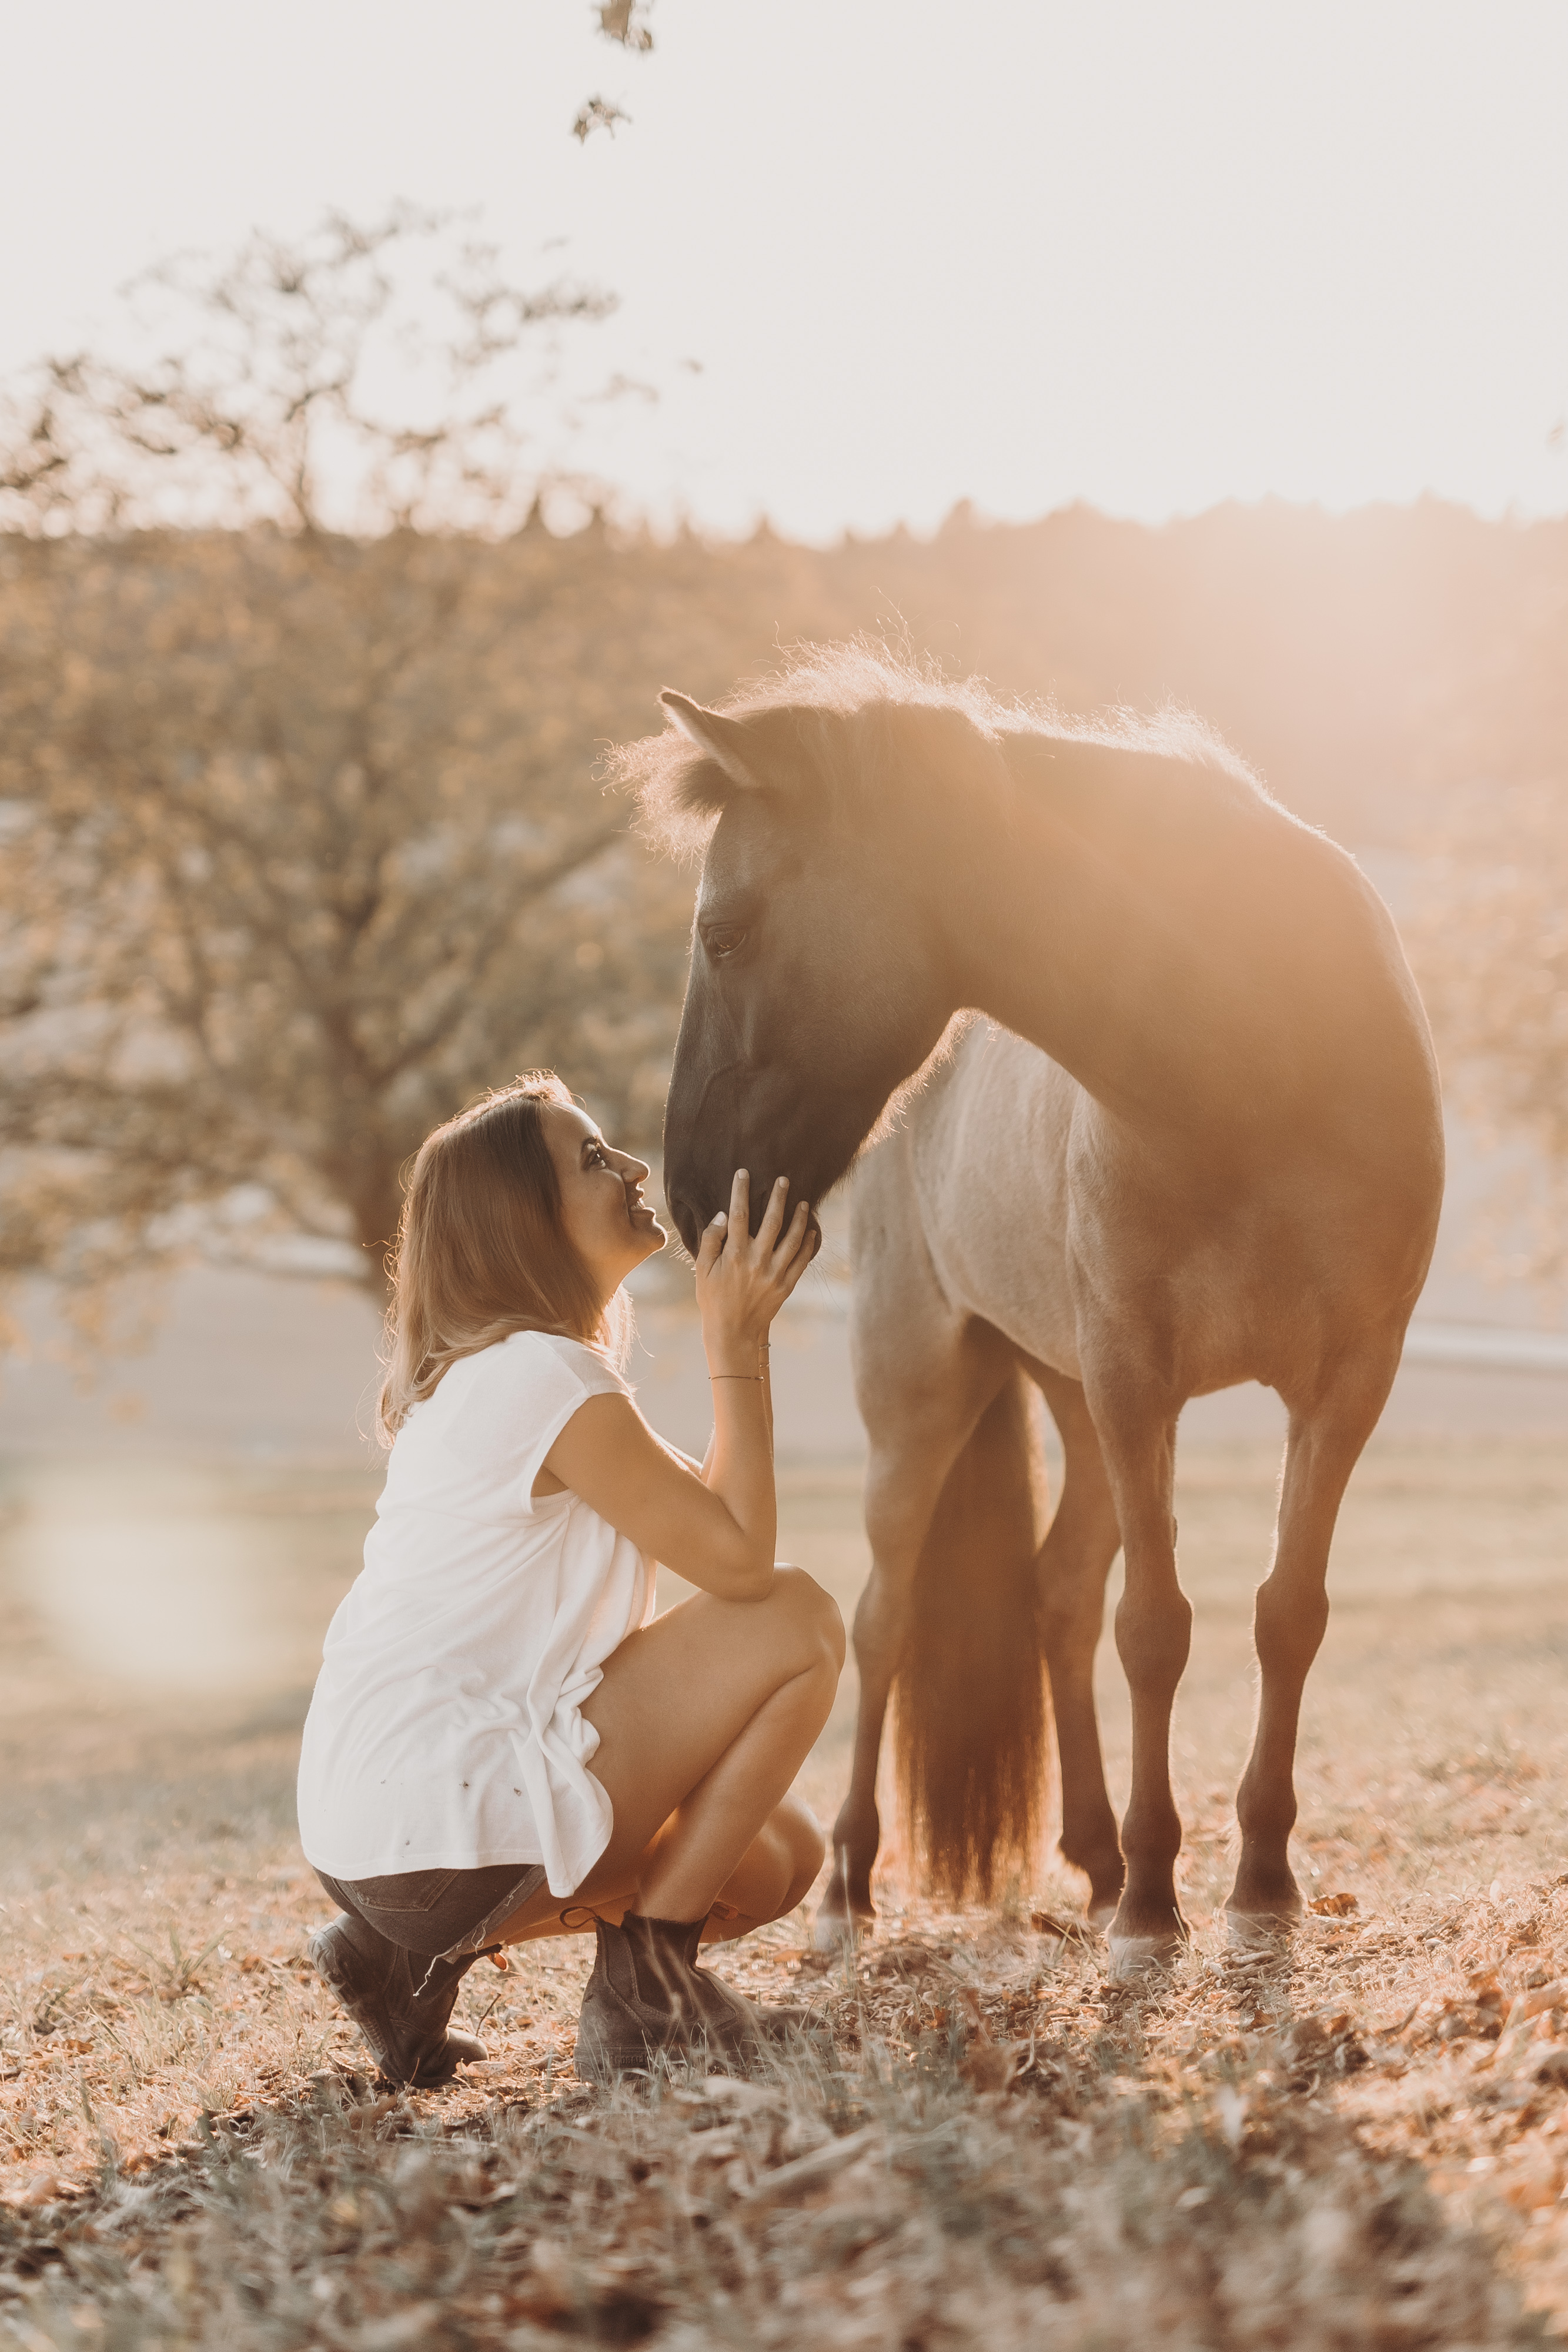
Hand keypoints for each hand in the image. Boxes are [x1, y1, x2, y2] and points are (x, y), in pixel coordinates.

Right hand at [694, 1170, 814, 1369]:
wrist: (733, 1332)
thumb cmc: (714, 1299)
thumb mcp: (703, 1270)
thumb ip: (711, 1240)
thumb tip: (723, 1215)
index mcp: (734, 1255)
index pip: (738, 1215)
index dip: (741, 1191)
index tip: (744, 1173)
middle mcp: (757, 1261)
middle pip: (771, 1221)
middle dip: (778, 1197)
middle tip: (783, 1179)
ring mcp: (774, 1273)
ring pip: (793, 1239)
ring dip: (800, 1218)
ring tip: (804, 1202)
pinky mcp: (786, 1285)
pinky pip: (802, 1260)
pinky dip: (809, 1244)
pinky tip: (812, 1231)